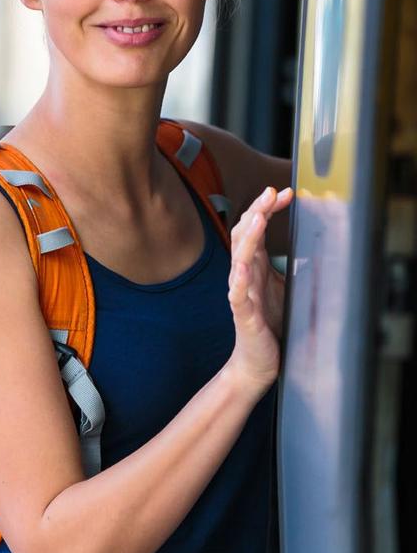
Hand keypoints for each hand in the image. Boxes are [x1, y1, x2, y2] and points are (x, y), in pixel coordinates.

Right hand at [225, 185, 293, 394]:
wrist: (257, 360)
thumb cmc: (269, 323)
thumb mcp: (285, 287)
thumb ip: (290, 264)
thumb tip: (315, 242)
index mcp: (255, 265)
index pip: (256, 228)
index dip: (267, 207)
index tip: (283, 192)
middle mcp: (245, 273)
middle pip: (244, 234)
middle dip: (257, 211)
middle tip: (271, 193)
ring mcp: (241, 291)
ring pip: (240, 257)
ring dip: (249, 236)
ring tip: (257, 218)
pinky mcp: (243, 313)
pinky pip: (237, 293)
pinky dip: (238, 279)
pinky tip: (242, 267)